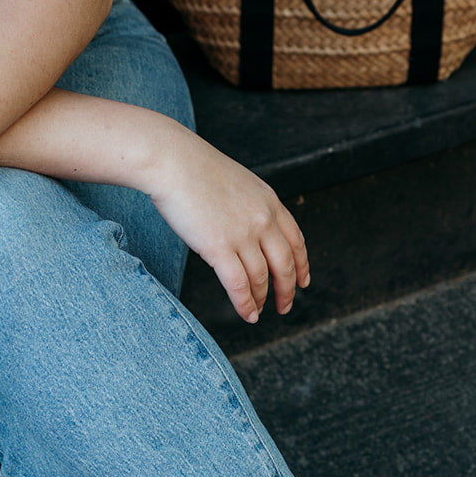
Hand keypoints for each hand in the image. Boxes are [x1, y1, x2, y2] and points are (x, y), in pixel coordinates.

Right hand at [146, 128, 309, 322]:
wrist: (173, 162)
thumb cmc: (194, 169)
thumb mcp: (238, 183)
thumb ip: (250, 207)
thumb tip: (248, 231)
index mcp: (269, 202)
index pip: (296, 240)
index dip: (301, 265)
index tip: (302, 282)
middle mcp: (263, 220)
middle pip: (285, 264)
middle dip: (287, 290)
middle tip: (285, 306)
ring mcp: (243, 235)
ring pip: (262, 278)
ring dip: (263, 299)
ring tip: (259, 312)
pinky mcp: (219, 248)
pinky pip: (239, 286)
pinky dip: (246, 305)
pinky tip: (248, 315)